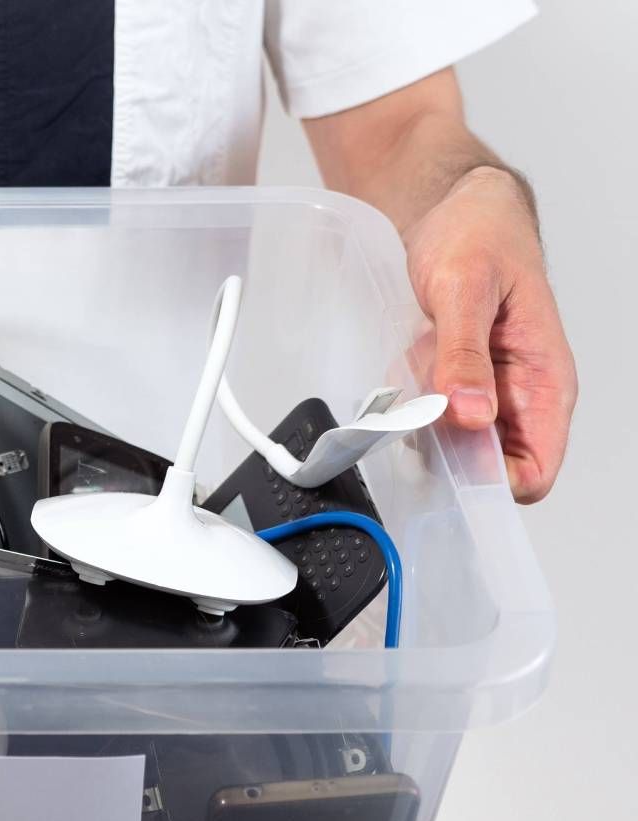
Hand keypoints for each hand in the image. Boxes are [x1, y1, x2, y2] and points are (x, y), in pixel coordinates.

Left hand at [404, 165, 576, 502]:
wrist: (458, 207)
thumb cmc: (479, 236)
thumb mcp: (466, 290)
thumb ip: (464, 355)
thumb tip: (470, 416)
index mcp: (545, 380)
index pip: (534, 471)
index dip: (492, 484)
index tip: (448, 466)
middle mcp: (520, 394)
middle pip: (489, 467)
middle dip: (447, 451)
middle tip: (416, 412)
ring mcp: (487, 391)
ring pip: (453, 445)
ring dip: (421, 422)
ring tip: (413, 371)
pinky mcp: (456, 383)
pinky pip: (429, 415)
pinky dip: (408, 401)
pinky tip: (405, 364)